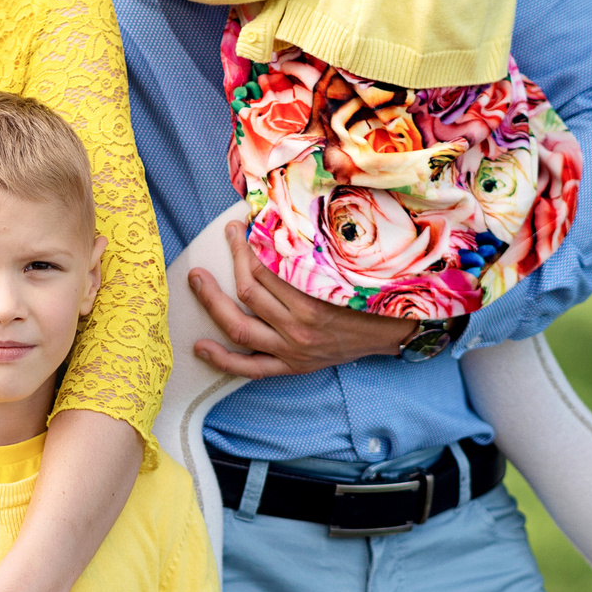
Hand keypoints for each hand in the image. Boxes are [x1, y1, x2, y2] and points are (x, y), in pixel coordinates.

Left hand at [191, 219, 414, 379]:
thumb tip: (276, 222)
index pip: (265, 267)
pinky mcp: (292, 367)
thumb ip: (310, 250)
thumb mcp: (343, 266)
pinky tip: (200, 347)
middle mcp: (301, 327)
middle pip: (249, 291)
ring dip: (213, 302)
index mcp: (315, 297)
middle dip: (229, 262)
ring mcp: (294, 350)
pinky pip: (251, 368)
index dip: (245, 245)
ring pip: (241, 327)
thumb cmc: (369, 292)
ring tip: (198, 281)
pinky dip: (223, 360)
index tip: (236, 228)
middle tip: (220, 241)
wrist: (393, 330)